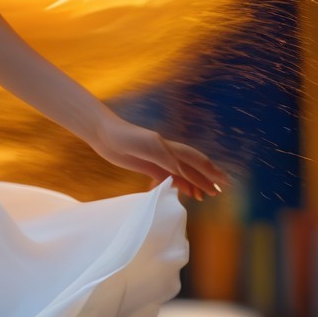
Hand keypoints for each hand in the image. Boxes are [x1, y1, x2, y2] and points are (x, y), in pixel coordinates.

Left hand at [88, 115, 229, 201]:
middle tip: (219, 192)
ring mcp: (157, 160)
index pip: (196, 161)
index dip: (211, 172)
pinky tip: (181, 192)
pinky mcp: (146, 165)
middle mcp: (167, 154)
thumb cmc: (126, 136)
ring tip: (203, 197)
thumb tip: (183, 174)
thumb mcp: (148, 146)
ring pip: (181, 174)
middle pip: (192, 168)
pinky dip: (176, 185)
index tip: (225, 183)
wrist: (104, 133)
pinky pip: (166, 177)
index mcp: (170, 148)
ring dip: (193, 184)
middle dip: (206, 179)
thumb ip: (166, 159)